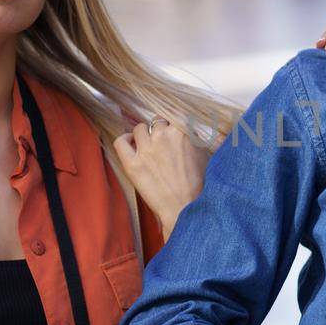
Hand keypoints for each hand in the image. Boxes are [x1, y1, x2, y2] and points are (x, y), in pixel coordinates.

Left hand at [113, 118, 209, 237]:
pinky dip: (124, 140)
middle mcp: (163, 136)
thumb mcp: (205, 155)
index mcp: (182, 131)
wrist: (185, 208)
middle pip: (157, 121)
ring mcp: (146, 149)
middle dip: (160, 130)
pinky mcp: (132, 164)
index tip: (173, 133)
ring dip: (143, 135)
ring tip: (147, 146)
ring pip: (139, 128)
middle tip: (163, 144)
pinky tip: (130, 145)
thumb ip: (196, 137)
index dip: (173, 125)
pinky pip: (120, 142)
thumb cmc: (199, 185)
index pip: (174, 116)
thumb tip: (192, 130)